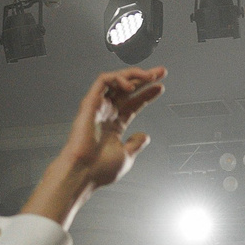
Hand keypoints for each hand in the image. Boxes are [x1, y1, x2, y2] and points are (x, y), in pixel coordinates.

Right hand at [23, 67, 166, 225]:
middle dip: (145, 78)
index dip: (147, 94)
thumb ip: (135, 144)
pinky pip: (103, 81)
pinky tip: (130, 85)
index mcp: (114, 125)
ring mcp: (98, 107)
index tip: (161, 87)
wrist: (83, 173)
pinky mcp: (90, 102)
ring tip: (149, 76)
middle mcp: (106, 113)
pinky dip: (117, 78)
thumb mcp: (126, 156)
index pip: (133, 103)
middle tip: (161, 72)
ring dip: (134, 75)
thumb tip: (144, 136)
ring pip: (116, 81)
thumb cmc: (100, 170)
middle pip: (127, 89)